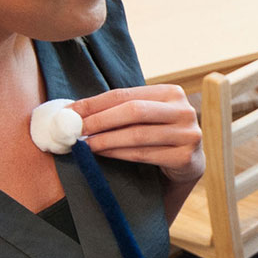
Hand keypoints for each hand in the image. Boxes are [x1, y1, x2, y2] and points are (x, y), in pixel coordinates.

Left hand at [73, 85, 203, 185]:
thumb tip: (74, 111)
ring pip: (138, 134)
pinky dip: (119, 154)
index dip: (94, 103)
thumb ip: (120, 110)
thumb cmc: (158, 137)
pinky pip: (145, 154)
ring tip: (84, 145)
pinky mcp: (186, 157)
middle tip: (75, 130)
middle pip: (134, 111)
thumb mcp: (145, 118)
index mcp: (171, 93)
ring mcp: (188, 134)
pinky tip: (103, 154)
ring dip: (106, 140)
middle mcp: (184, 110)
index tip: (70, 112)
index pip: (125, 94)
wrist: (188, 164)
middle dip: (100, 120)